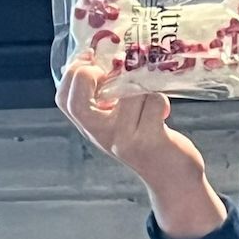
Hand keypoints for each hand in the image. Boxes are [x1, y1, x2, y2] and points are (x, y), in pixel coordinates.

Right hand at [56, 65, 184, 177]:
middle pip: (78, 102)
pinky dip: (162, 100)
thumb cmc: (148, 143)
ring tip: (150, 100)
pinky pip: (154, 101)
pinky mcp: (150, 139)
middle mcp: (103, 136)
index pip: (65, 101)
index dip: (71, 75)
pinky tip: (163, 112)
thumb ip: (109, 100)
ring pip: (129, 92)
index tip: (89, 60)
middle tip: (112, 70)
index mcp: (92, 128)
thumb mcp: (120, 124)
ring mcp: (125, 139)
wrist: (174, 180)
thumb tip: (110, 57)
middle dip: (89, 76)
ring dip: (144, 87)